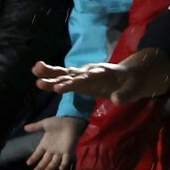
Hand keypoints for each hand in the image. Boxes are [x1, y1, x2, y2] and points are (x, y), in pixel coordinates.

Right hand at [23, 114, 82, 169]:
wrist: (70, 121)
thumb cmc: (58, 122)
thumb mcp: (45, 123)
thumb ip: (35, 127)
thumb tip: (25, 128)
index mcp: (45, 144)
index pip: (38, 153)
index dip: (33, 158)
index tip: (28, 163)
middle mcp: (52, 149)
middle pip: (45, 160)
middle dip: (40, 166)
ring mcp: (60, 151)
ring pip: (54, 162)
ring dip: (50, 167)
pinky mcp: (68, 150)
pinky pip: (65, 159)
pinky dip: (63, 164)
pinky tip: (60, 169)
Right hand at [33, 51, 169, 104]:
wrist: (132, 75)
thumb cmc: (134, 83)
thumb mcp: (135, 89)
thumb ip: (125, 95)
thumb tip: (115, 99)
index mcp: (103, 73)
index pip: (86, 78)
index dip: (73, 83)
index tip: (60, 87)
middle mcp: (90, 71)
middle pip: (71, 72)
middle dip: (55, 72)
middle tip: (38, 70)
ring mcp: (84, 75)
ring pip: (65, 74)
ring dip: (50, 73)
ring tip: (35, 70)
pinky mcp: (80, 80)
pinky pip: (65, 79)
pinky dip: (53, 79)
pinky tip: (40, 80)